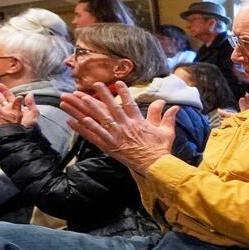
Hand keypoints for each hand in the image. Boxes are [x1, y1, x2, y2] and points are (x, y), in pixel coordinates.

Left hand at [59, 82, 177, 174]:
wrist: (155, 166)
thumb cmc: (161, 150)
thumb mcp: (167, 131)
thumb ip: (167, 117)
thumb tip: (174, 106)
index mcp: (138, 122)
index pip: (130, 104)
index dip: (124, 92)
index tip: (119, 83)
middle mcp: (126, 127)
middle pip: (112, 108)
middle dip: (103, 95)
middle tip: (95, 85)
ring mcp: (117, 136)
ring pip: (101, 119)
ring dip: (90, 108)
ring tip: (80, 98)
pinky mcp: (110, 146)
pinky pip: (94, 136)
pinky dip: (84, 128)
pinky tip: (74, 121)